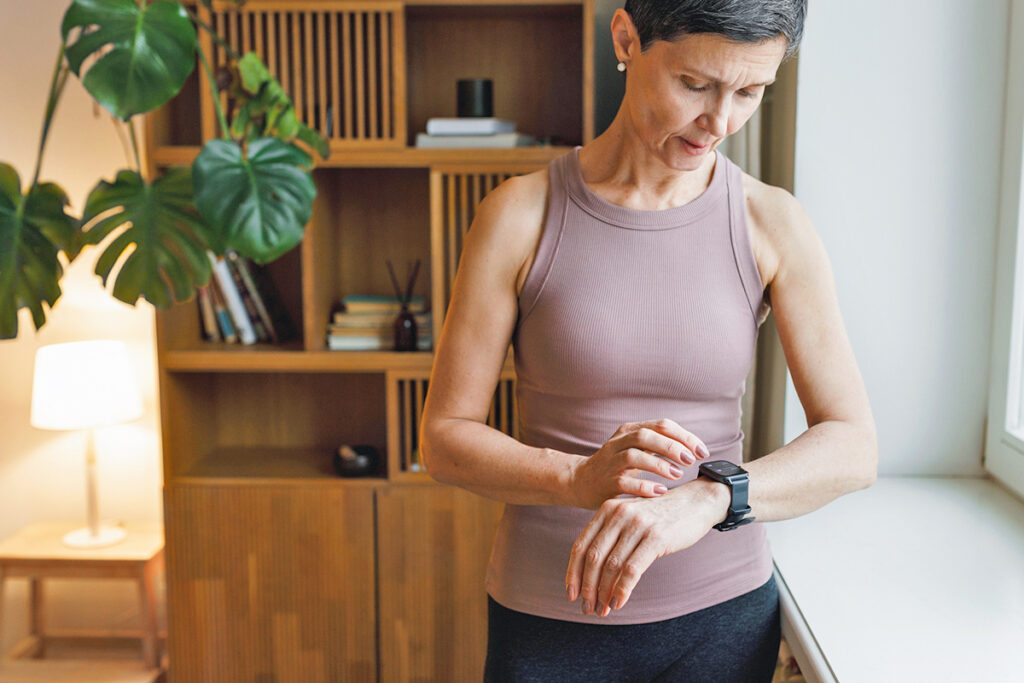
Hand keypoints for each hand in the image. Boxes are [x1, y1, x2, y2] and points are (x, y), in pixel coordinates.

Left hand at [565, 479, 722, 616]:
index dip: (573, 572)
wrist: (696, 502)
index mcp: (606, 510)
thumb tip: (591, 573)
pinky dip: (622, 590)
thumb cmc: (660, 516)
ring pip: (611, 566)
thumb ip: (610, 536)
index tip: (571, 594)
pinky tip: (618, 603)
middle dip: (587, 588)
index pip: (580, 545)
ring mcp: (637, 525)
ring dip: (604, 593)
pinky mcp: (655, 537)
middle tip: (588, 608)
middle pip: (593, 558)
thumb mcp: (630, 518)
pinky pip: (632, 570)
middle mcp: (618, 514)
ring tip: (603, 610)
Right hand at [568, 419, 710, 509]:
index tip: (702, 452)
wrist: (580, 481)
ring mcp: (610, 462)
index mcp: (630, 430)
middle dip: (671, 446)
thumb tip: (694, 449)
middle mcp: (619, 442)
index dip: (685, 436)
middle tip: (690, 460)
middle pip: (646, 435)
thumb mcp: (637, 449)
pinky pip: (624, 482)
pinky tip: (659, 492)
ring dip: (659, 464)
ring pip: (634, 455)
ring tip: (677, 474)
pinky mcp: (605, 482)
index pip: (661, 425)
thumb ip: (660, 445)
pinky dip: (643, 486)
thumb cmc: (617, 467)